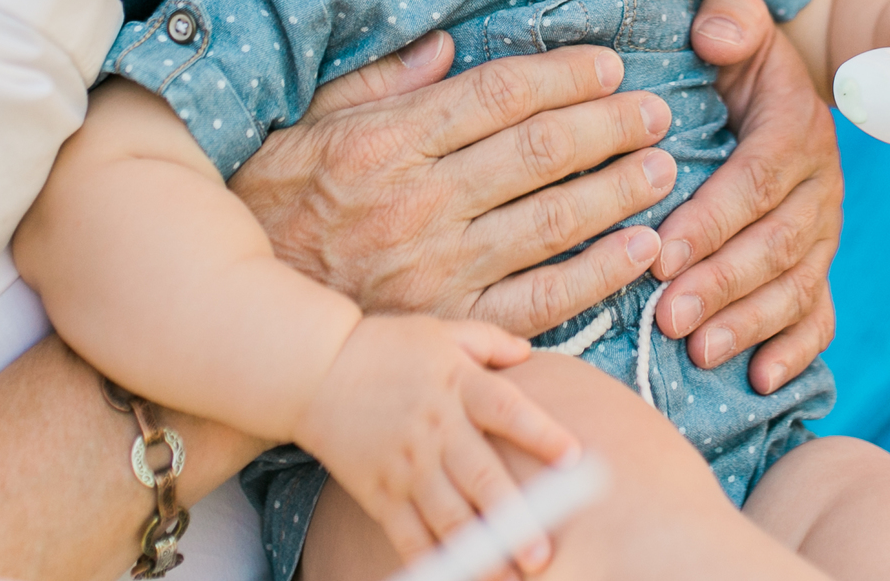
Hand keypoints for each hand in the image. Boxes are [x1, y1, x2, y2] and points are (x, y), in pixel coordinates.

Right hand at [228, 33, 677, 336]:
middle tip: (657, 111)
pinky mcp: (452, 325)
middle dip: (608, 126)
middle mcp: (418, 202)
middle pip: (538, 152)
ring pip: (552, 220)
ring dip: (617, 190)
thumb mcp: (307, 125)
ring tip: (661, 167)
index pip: (498, 96)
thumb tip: (446, 44)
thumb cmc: (269, 206)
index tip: (610, 67)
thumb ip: (380, 83)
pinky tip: (642, 248)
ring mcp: (438, 269)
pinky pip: (542, 299)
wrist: (235, 313)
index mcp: (385, 142)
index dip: (564, 77)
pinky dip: (600, 274)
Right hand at [297, 316, 577, 573]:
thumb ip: (489, 342)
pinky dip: (432, 559)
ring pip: (449, 517)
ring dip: (481, 551)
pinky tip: (457, 574)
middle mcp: (436, 427)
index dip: (542, 433)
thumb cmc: (387, 348)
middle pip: (481, 478)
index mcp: (459, 384)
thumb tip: (529, 355)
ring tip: (511, 575)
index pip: (508, 410)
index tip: (574, 458)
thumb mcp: (441, 332)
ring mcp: (406, 464)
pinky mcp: (379, 491)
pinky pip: (408, 534)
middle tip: (543, 553)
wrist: (315, 369)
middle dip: (514, 519)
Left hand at [653, 0, 844, 392]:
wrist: (780, 82)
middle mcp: (819, 183)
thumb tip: (714, 34)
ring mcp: (823, 229)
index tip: (663, 253)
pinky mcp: (819, 262)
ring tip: (699, 352)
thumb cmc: (737, 57)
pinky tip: (761, 379)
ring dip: (749, 323)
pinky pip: (820, 313)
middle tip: (668, 317)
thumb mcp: (736, 20)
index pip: (757, 180)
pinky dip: (796, 349)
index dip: (714, 220)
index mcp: (796, 126)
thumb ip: (731, 17)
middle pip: (777, 243)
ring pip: (797, 285)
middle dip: (723, 285)